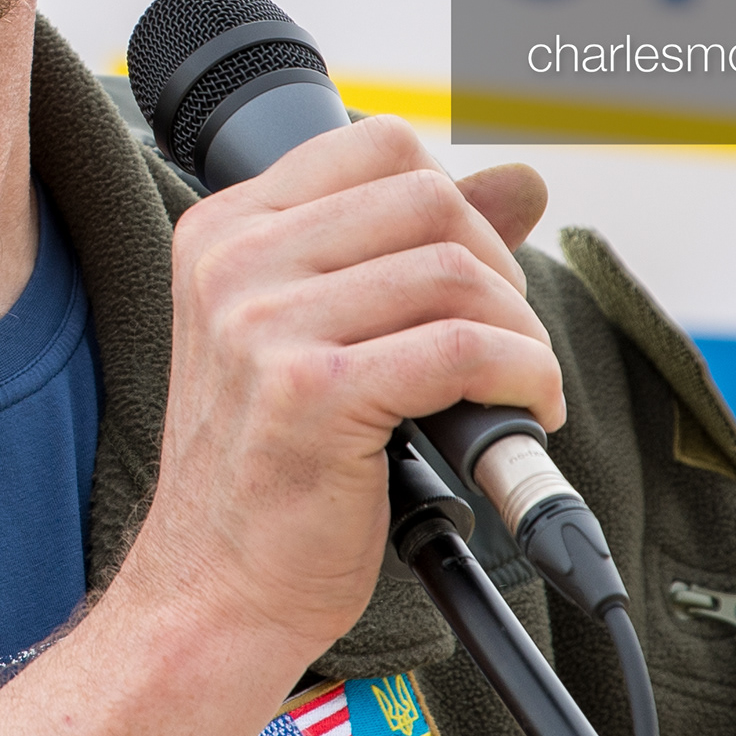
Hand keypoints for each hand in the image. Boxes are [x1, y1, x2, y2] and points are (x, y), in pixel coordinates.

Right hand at [120, 121, 562, 669]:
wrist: (212, 590)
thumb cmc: (269, 471)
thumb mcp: (317, 336)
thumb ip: (406, 250)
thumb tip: (523, 180)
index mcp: (225, 233)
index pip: (378, 144)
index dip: (454, 201)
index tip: (472, 274)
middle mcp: (235, 264)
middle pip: (426, 196)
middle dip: (497, 268)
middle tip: (504, 339)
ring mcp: (264, 325)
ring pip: (455, 271)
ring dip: (519, 332)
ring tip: (516, 386)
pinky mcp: (312, 393)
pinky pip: (466, 350)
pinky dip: (523, 377)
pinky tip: (521, 411)